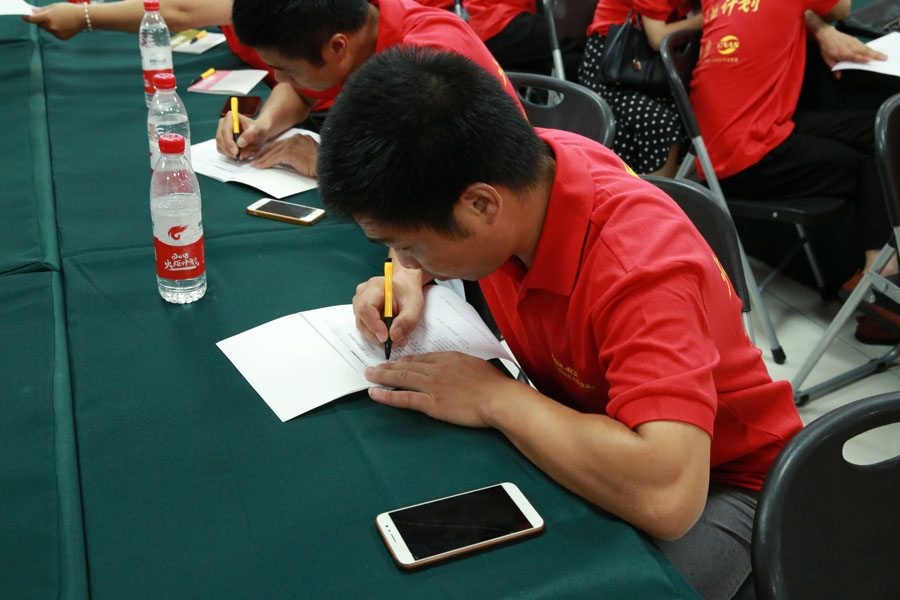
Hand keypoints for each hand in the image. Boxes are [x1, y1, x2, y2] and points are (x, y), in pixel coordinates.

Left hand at [22, 3, 84, 39]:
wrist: (83, 17)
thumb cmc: (68, 10)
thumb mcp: (53, 7)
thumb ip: (41, 10)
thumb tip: (32, 13)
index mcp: (48, 17)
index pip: (32, 19)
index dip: (26, 17)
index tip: (24, 16)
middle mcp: (51, 27)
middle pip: (39, 25)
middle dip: (40, 21)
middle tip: (46, 16)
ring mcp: (56, 33)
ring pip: (47, 30)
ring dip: (49, 26)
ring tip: (59, 21)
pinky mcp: (62, 37)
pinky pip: (54, 34)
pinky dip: (56, 30)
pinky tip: (63, 26)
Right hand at [215, 111, 267, 159]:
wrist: (258, 133)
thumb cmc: (258, 130)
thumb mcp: (257, 132)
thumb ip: (249, 136)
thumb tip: (239, 143)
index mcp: (232, 117)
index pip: (225, 130)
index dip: (229, 142)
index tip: (236, 151)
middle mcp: (224, 122)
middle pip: (220, 138)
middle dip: (229, 149)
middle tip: (239, 156)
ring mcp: (221, 130)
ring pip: (220, 144)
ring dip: (229, 152)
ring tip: (241, 154)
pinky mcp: (221, 139)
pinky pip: (220, 148)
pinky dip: (228, 153)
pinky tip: (237, 153)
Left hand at [251, 133, 318, 176]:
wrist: (326, 164)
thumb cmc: (322, 163)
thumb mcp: (311, 154)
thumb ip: (301, 153)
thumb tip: (295, 159)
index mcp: (301, 137)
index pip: (283, 143)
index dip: (273, 149)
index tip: (266, 154)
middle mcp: (295, 138)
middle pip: (276, 146)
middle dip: (265, 153)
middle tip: (256, 158)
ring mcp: (291, 144)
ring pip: (273, 152)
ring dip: (262, 159)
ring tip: (255, 164)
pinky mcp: (289, 152)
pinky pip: (273, 158)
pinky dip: (265, 163)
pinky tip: (260, 166)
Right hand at [352, 272, 424, 347]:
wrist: (405, 285)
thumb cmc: (408, 292)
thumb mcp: (414, 305)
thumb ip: (407, 320)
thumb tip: (393, 336)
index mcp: (374, 287)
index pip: (365, 308)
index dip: (373, 325)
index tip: (386, 337)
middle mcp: (362, 294)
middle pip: (362, 320)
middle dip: (378, 336)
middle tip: (396, 341)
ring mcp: (359, 303)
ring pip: (363, 326)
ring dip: (378, 337)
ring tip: (397, 338)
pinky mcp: (362, 312)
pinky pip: (366, 327)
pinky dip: (378, 334)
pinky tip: (391, 333)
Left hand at [365, 352, 517, 427]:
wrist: (498, 398)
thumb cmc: (494, 384)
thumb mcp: (476, 366)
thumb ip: (461, 366)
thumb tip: (456, 369)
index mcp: (448, 358)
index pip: (422, 358)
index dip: (406, 361)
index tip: (397, 362)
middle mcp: (437, 369)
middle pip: (407, 366)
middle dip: (388, 366)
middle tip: (373, 367)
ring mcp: (432, 386)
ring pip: (401, 378)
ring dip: (382, 376)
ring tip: (369, 376)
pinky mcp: (431, 403)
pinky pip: (404, 398)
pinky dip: (387, 395)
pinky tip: (375, 394)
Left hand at [814, 25, 886, 78]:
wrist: (826, 35)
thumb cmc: (826, 48)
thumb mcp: (828, 60)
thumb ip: (834, 69)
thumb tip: (838, 77)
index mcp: (844, 53)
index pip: (855, 57)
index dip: (863, 59)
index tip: (870, 61)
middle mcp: (850, 48)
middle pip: (865, 52)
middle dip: (875, 55)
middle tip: (884, 58)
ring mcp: (854, 43)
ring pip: (866, 48)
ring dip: (875, 52)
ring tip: (883, 55)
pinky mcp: (855, 40)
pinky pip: (864, 45)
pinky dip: (870, 48)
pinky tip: (875, 51)